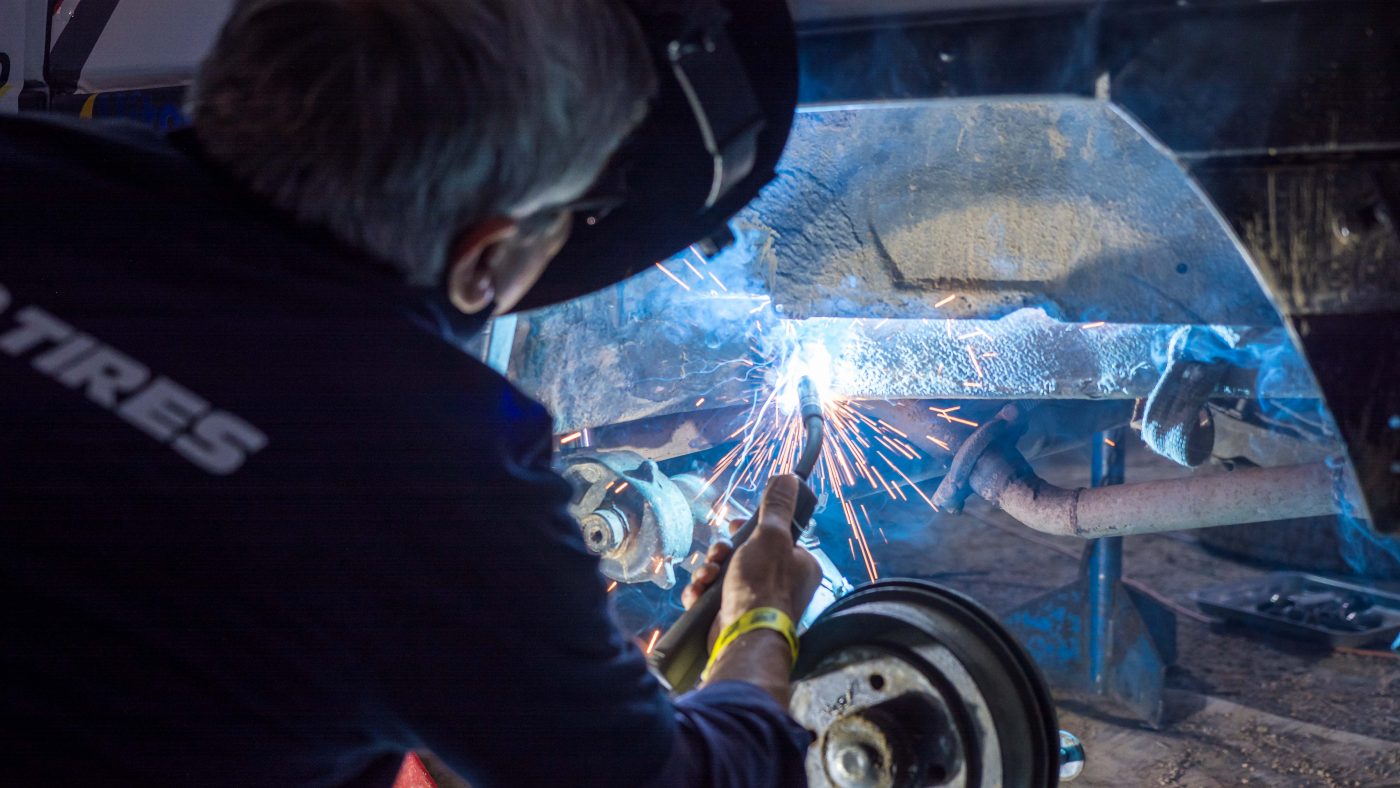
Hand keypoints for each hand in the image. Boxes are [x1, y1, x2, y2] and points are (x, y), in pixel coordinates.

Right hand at [681, 475, 821, 640]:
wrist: (744, 636)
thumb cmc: (763, 585)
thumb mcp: (772, 536)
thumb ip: (777, 506)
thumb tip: (788, 477)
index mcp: (800, 565)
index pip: (774, 536)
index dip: (750, 529)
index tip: (736, 526)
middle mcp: (782, 584)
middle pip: (744, 554)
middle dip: (722, 552)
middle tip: (718, 554)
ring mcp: (755, 603)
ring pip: (724, 574)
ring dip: (708, 570)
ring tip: (707, 576)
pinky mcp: (732, 617)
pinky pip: (712, 596)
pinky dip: (701, 592)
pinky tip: (698, 593)